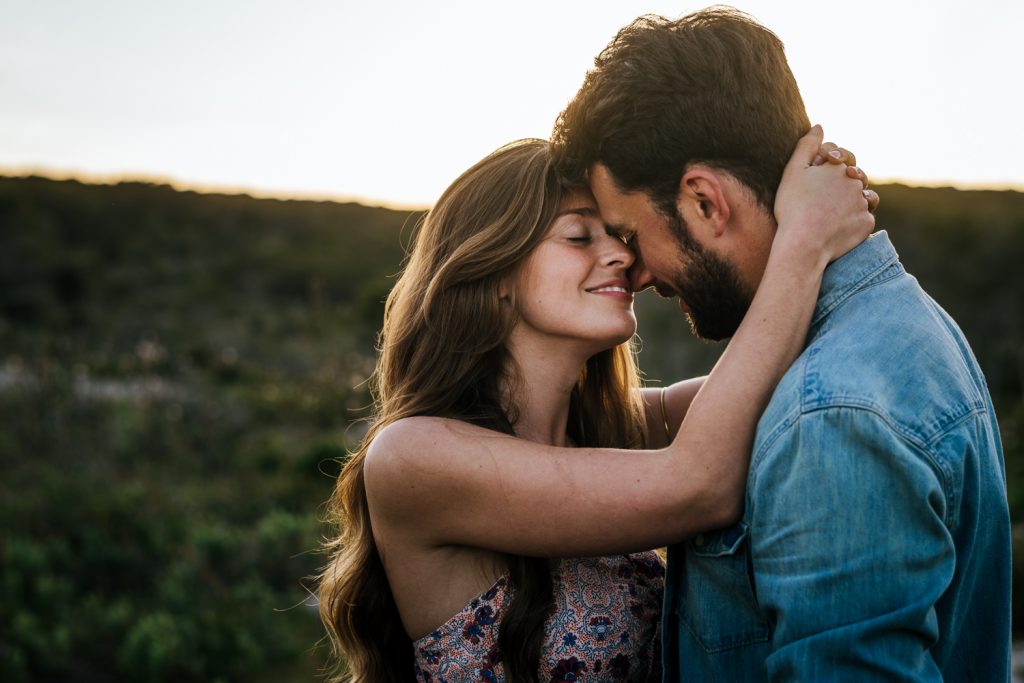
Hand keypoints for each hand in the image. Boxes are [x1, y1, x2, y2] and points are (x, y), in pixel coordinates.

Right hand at [773, 125, 874, 265]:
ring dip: (853, 200)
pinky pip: (864, 218)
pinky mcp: (866, 224)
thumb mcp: (793, 171)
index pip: (841, 157)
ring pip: (863, 196)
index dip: (830, 165)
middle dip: (844, 181)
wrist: (804, 243)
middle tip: (823, 197)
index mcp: (839, 167)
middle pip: (855, 176)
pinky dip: (854, 220)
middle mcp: (856, 182)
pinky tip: (838, 227)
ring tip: (832, 212)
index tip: (817, 178)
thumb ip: (807, 146)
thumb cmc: (793, 207)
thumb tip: (819, 127)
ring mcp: (863, 204)